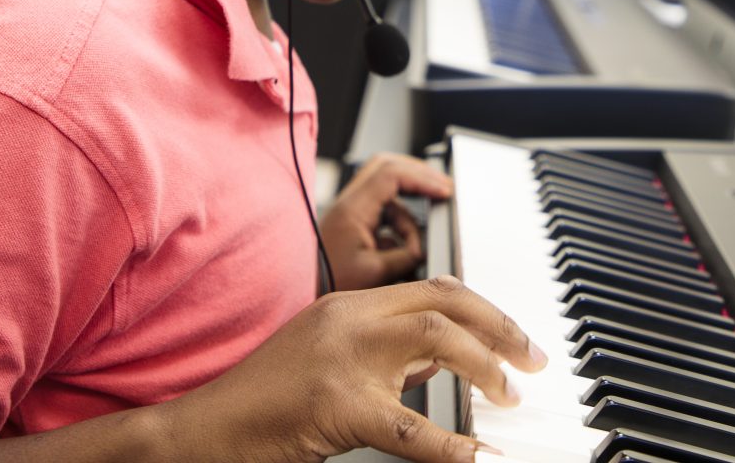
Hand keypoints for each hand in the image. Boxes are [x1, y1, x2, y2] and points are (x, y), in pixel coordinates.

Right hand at [156, 276, 544, 462]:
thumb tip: (441, 364)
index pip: (435, 288)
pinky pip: (407, 423)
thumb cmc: (265, 404)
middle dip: (500, 327)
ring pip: (436, 338)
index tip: (516, 339)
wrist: (201, 429)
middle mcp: (349, 318)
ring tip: (508, 397)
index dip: (485, 309)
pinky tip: (474, 455)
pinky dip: (449, 442)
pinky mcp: (334, 405)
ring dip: (485, 366)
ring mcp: (342, 358)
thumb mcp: (331, 362)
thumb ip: (384, 356)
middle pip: (445, 301)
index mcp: (349, 305)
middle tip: (532, 361)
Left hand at [320, 152, 452, 289]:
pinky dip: (401, 230)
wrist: (302, 294)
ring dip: (410, 220)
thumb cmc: (327, 284)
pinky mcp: (355, 225)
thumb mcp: (373, 274)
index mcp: (353, 209)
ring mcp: (352, 212)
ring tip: (415, 251)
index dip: (421, 178)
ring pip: (391, 197)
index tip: (443, 190)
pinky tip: (405, 254)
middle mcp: (351, 204)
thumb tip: (422, 250)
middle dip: (418, 177)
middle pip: (389, 168)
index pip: (391, 173)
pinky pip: (386, 215)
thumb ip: (405, 258)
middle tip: (441, 189)